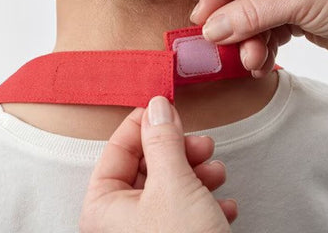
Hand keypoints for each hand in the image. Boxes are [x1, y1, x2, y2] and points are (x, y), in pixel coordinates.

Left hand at [79, 96, 236, 232]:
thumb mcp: (174, 184)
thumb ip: (163, 140)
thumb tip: (157, 106)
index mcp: (103, 207)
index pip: (117, 150)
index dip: (142, 125)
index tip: (165, 108)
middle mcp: (119, 223)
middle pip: (147, 168)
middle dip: (179, 152)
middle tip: (201, 143)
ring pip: (170, 188)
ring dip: (197, 175)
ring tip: (217, 174)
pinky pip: (184, 213)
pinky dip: (205, 203)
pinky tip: (224, 206)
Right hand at [190, 0, 327, 75]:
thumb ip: (250, 15)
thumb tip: (210, 29)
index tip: (202, 20)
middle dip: (235, 22)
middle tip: (224, 46)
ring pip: (250, 14)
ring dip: (248, 40)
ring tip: (253, 60)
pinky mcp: (291, 12)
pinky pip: (264, 29)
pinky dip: (261, 47)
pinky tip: (263, 62)